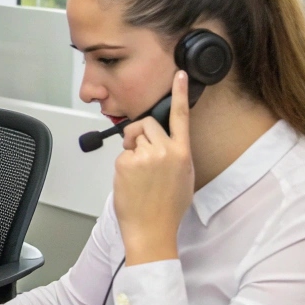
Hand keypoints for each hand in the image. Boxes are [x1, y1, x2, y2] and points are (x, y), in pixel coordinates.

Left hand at [113, 70, 193, 266]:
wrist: (152, 230)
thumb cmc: (167, 208)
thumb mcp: (183, 178)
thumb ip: (175, 155)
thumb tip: (163, 144)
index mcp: (182, 153)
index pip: (181, 116)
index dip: (180, 93)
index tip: (179, 74)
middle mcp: (165, 151)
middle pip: (147, 124)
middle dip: (140, 135)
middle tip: (140, 157)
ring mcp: (145, 156)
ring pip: (132, 137)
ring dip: (131, 149)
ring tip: (139, 174)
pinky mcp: (126, 163)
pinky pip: (121, 154)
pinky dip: (122, 165)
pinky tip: (131, 182)